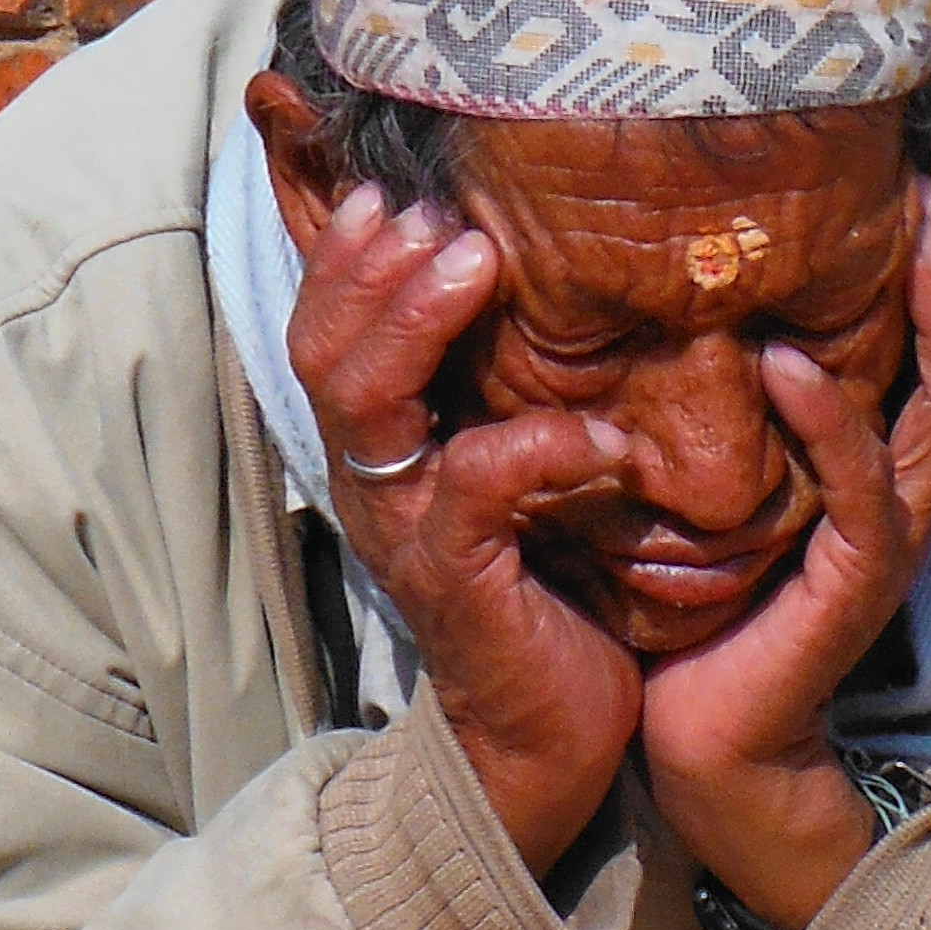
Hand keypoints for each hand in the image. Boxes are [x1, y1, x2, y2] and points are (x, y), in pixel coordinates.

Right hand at [288, 182, 639, 877]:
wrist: (550, 738)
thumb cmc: (548, 591)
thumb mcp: (518, 473)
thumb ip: (504, 392)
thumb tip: (531, 279)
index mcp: (378, 450)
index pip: (325, 330)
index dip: (347, 256)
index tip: (398, 191)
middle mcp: (371, 483)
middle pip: (325, 350)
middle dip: (377, 270)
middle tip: (446, 217)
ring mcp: (405, 530)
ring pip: (369, 402)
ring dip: (420, 323)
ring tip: (481, 266)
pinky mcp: (458, 578)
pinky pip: (478, 484)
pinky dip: (541, 444)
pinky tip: (606, 436)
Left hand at [640, 182, 930, 929]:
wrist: (705, 748)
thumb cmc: (700, 613)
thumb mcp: (720, 488)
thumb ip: (729, 410)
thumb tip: (685, 301)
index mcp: (876, 470)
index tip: (909, 175)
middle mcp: (901, 498)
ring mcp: (887, 544)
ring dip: (930, 322)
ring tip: (906, 236)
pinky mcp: (853, 590)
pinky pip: (860, 492)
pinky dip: (828, 423)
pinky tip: (784, 362)